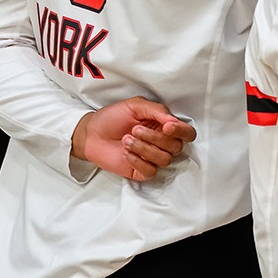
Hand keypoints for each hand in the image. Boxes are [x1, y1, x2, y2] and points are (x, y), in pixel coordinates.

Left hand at [71, 98, 196, 181]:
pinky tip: (126, 153)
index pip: (187, 133)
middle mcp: (163, 144)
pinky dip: (138, 161)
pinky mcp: (142, 171)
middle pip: (177, 147)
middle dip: (156, 138)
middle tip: (135, 130)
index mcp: (165, 127)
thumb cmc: (112, 118)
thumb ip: (157, 110)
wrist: (90, 133)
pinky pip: (151, 171)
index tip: (167, 126)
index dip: (181, 131)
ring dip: (144, 149)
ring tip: (126, 140)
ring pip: (165, 160)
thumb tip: (174, 121)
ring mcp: (153, 158)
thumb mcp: (135, 106)